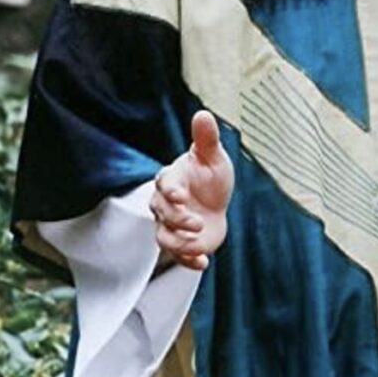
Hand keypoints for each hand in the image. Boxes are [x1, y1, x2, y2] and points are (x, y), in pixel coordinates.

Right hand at [149, 110, 234, 270]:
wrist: (216, 201)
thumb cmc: (211, 174)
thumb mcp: (213, 156)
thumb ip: (206, 138)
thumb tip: (203, 113)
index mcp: (172, 180)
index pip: (163, 185)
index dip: (169, 191)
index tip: (180, 196)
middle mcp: (166, 204)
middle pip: (161, 214)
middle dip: (176, 220)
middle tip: (196, 223)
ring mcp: (171, 225)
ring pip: (163, 238)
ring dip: (179, 244)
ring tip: (198, 245)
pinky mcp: (181, 243)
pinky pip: (178, 255)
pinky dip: (189, 261)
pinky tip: (203, 263)